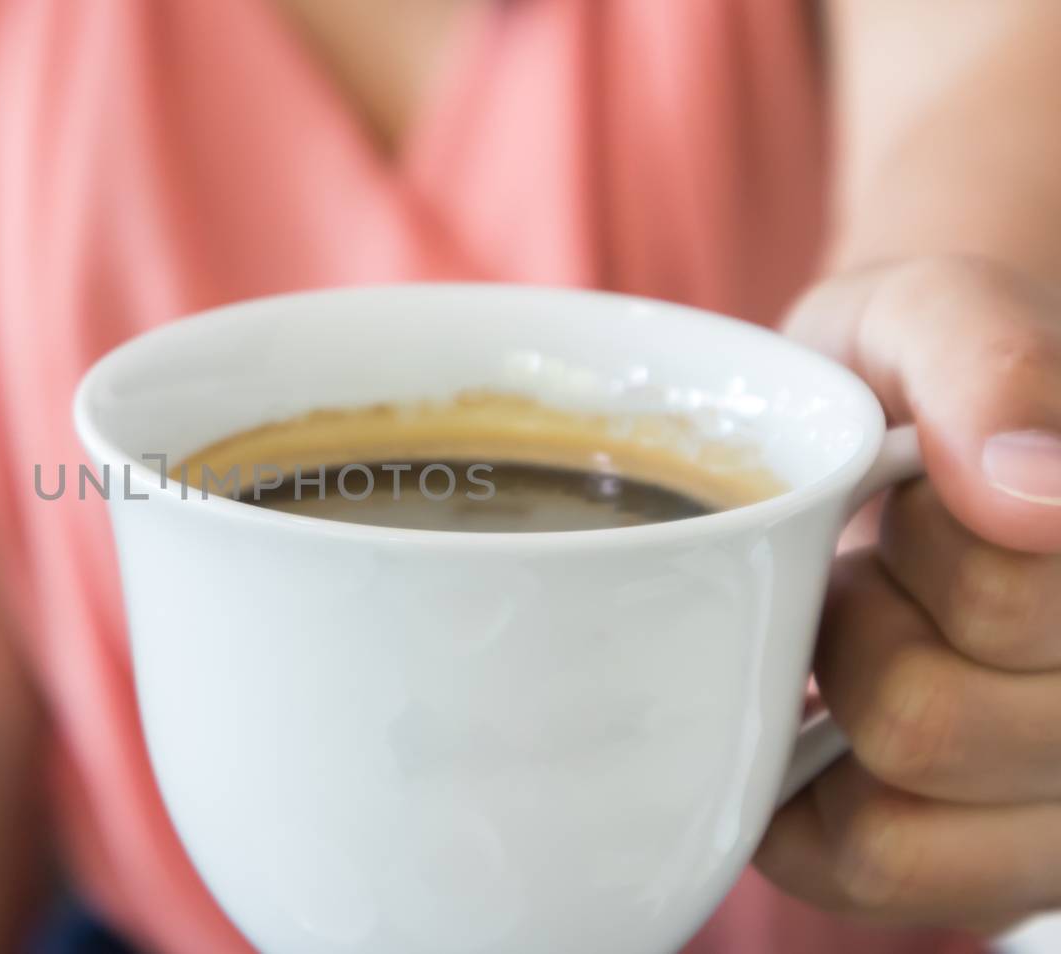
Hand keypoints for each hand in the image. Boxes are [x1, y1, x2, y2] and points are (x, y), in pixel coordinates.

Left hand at [756, 256, 1060, 931]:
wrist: (911, 427)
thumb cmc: (920, 380)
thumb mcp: (936, 313)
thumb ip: (989, 365)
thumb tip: (1035, 495)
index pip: (1007, 597)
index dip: (926, 535)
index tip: (928, 485)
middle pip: (930, 719)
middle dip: (865, 616)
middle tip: (888, 559)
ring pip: (905, 799)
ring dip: (847, 690)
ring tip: (880, 624)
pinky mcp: (1013, 865)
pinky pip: (879, 867)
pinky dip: (813, 795)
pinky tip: (831, 713)